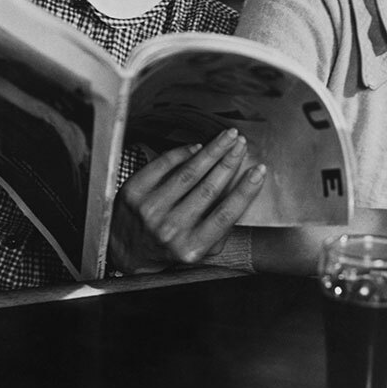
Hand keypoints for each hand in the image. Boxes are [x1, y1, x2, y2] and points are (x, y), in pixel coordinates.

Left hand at [108, 128, 266, 273]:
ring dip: (212, 151)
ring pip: (188, 173)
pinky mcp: (134, 193)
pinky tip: (197, 146)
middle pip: (209, 188)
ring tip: (226, 137)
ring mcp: (149, 210)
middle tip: (242, 144)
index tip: (259, 170)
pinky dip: (182, 152)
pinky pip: (163, 164)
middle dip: (230, 161)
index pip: (226, 214)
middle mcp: (170, 230)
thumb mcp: (200, 250)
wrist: (127, 250)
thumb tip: (242, 194)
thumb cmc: (169, 247)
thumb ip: (221, 230)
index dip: (246, 190)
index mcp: (191, 247)